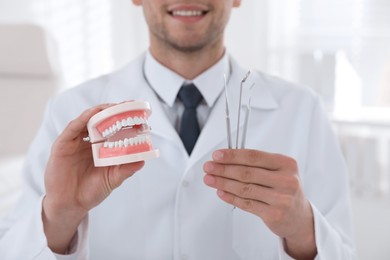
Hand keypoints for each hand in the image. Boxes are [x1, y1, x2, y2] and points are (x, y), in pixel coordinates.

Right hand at [42, 104, 144, 253]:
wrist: (70, 205)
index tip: (140, 113)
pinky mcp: (63, 144)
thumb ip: (126, 169)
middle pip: (102, 120)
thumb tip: (143, 160)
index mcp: (101, 147)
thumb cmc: (91, 191)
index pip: (114, 128)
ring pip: (88, 119)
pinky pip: (73, 128)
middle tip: (129, 105)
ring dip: (101, 111)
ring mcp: (75, 141)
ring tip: (114, 106)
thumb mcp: (113, 179)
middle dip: (115, 111)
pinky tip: (94, 113)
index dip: (125, 119)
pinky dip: (83, 118)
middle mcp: (88, 141)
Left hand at [203, 149, 315, 258]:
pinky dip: (230, 197)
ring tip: (210, 179)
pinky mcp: (274, 214)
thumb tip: (225, 159)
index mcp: (286, 164)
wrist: (299, 216)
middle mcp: (286, 180)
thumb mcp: (278, 171)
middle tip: (208, 167)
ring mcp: (281, 199)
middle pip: (246, 172)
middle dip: (223, 169)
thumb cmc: (284, 189)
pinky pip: (246, 204)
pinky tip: (220, 192)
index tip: (217, 155)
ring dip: (222, 183)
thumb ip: (256, 164)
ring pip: (244, 188)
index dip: (232, 155)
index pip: (254, 156)